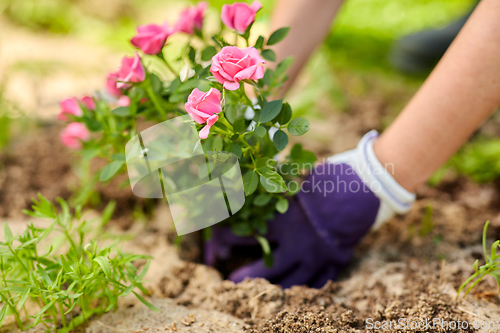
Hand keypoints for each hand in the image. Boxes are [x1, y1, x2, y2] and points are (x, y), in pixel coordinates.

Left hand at [205, 131, 414, 287]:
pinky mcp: (336, 260)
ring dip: (275, 287)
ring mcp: (318, 256)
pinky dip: (309, 287)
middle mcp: (298, 243)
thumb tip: (250, 177)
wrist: (365, 188)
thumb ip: (276, 188)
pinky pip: (320, 281)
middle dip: (247, 275)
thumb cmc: (328, 178)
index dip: (228, 238)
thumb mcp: (296, 179)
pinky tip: (299, 290)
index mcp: (285, 221)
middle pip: (268, 267)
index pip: (249, 233)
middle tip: (230, 281)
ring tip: (262, 292)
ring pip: (292, 281)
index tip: (214, 242)